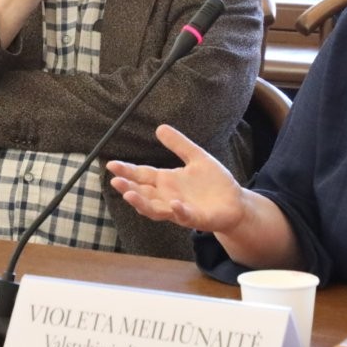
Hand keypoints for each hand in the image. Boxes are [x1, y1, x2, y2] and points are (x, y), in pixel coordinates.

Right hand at [107, 124, 244, 232]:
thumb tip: (159, 127)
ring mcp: (180, 210)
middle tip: (115, 181)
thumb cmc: (214, 183)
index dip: (127, 171)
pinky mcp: (197, 219)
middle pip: (143, 194)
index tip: (110, 164)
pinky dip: (179, 211)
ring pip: (156, 210)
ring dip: (142, 204)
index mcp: (167, 182)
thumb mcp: (196, 158)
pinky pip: (185, 216)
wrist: (236, 202)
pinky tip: (175, 204)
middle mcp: (168, 197)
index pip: (142, 176)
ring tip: (130, 194)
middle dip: (128, 188)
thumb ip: (179, 145)